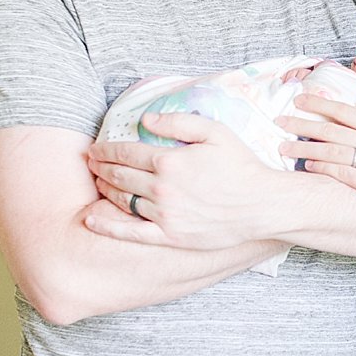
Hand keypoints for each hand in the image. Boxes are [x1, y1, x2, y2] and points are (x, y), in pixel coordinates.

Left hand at [85, 113, 285, 247]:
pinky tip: (92, 220)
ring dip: (105, 189)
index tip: (96, 148)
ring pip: (122, 200)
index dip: (106, 149)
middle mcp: (162, 188)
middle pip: (119, 175)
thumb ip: (179, 122)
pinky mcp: (170, 235)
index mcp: (170, 161)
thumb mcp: (216, 133)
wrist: (263, 205)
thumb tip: (145, 120)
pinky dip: (108, 227)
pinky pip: (131, 232)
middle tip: (92, 163)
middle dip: (100, 167)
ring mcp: (164, 214)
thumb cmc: (242, 167)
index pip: (125, 152)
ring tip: (98, 182)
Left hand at [279, 96, 355, 227]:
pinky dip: (323, 169)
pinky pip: (344, 175)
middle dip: (304, 123)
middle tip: (279, 120)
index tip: (300, 99)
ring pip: (333, 151)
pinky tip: (307, 167)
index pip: (348, 111)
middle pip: (334, 129)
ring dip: (305, 148)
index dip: (322, 105)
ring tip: (283, 148)